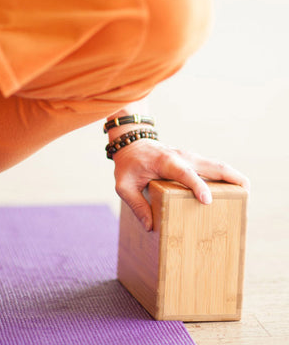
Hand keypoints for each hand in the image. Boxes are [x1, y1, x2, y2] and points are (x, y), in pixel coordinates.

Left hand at [113, 138, 249, 230]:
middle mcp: (182, 156)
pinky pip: (212, 167)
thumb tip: (150, 226)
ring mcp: (190, 157)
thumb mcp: (124, 186)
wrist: (132, 143)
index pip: (185, 173)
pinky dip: (225, 177)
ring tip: (245, 196)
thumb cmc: (128, 165)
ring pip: (217, 165)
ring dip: (233, 177)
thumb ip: (136, 204)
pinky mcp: (193, 160)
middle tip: (245, 196)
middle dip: (231, 178)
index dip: (197, 186)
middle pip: (213, 165)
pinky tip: (232, 191)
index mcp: (166, 162)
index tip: (207, 201)